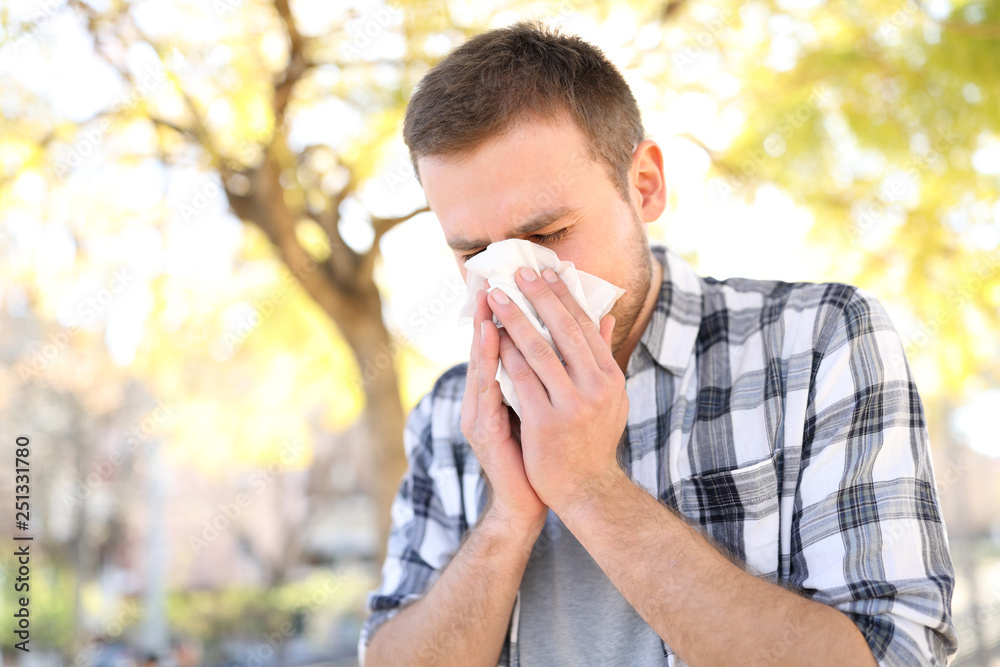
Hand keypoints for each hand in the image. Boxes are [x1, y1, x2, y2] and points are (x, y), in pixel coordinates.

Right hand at [461, 283, 547, 533]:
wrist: (528, 501)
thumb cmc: (538, 452)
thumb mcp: (544, 406)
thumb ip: (548, 374)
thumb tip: (571, 338)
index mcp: (498, 391)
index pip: (499, 346)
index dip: (503, 316)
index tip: (509, 284)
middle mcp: (484, 400)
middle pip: (484, 351)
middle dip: (486, 317)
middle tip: (489, 285)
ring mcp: (481, 416)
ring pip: (481, 369)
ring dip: (483, 339)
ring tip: (486, 310)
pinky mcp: (486, 434)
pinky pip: (487, 397)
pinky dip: (489, 372)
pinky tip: (492, 353)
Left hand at [487, 267, 627, 511]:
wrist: (586, 489)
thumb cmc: (593, 438)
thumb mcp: (608, 396)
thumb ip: (602, 355)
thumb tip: (606, 316)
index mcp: (611, 377)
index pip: (585, 326)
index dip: (564, 296)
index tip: (546, 272)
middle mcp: (597, 388)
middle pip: (563, 331)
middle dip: (538, 297)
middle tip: (517, 272)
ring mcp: (572, 405)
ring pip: (538, 351)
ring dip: (514, 319)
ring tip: (495, 297)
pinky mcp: (546, 422)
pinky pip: (520, 380)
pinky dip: (505, 354)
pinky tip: (490, 336)